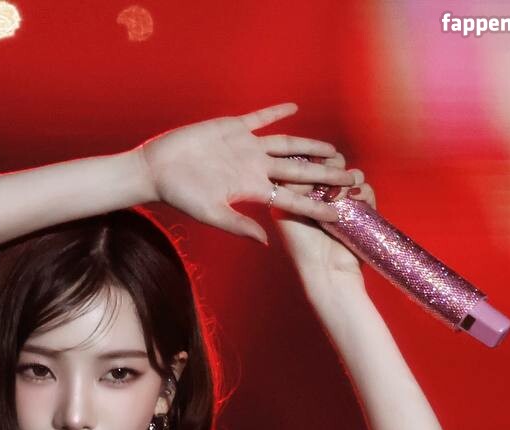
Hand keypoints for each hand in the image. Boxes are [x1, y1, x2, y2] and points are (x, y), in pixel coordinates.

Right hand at [136, 103, 357, 245]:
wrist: (156, 169)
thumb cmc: (180, 195)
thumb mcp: (210, 213)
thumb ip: (238, 224)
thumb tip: (266, 242)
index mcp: (252, 190)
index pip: (292, 198)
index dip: (317, 205)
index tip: (342, 210)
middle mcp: (253, 169)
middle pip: (298, 171)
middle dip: (325, 175)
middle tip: (353, 178)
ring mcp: (245, 148)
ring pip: (286, 146)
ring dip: (310, 147)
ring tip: (334, 149)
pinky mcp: (232, 128)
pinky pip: (259, 118)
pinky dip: (275, 112)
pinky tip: (294, 108)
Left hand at [271, 152, 375, 294]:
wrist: (326, 272)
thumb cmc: (300, 246)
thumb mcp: (286, 212)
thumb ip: (289, 186)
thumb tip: (299, 163)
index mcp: (299, 195)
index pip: (307, 165)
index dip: (311, 160)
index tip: (311, 163)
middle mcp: (320, 197)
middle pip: (330, 164)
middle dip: (331, 165)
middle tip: (329, 175)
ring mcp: (341, 203)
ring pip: (349, 174)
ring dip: (347, 177)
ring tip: (341, 193)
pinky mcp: (360, 212)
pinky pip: (365, 190)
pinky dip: (363, 190)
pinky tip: (356, 198)